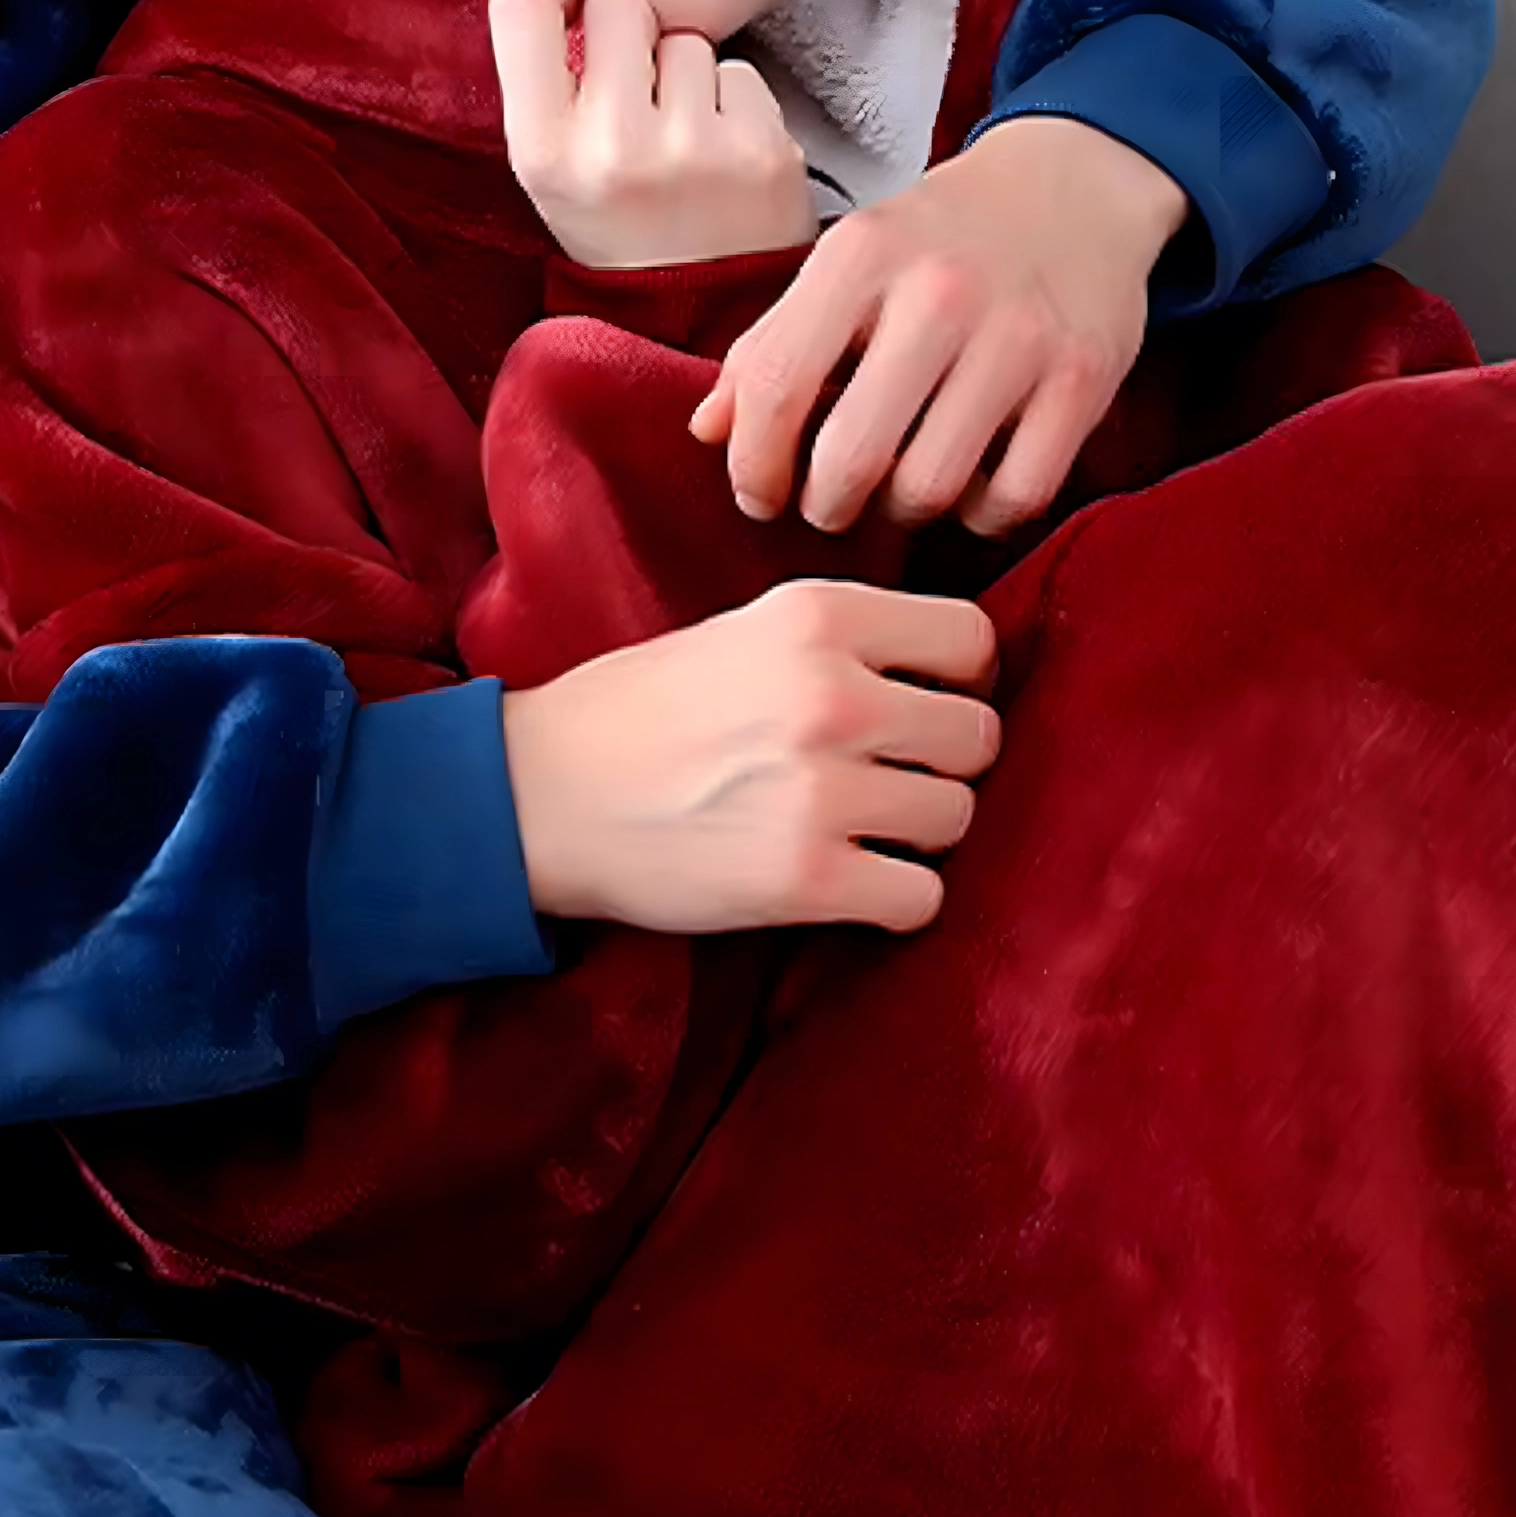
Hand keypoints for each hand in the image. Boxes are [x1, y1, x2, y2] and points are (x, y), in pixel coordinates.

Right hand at [489, 0, 816, 267]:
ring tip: (682, 140)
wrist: (699, 324)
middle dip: (629, 38)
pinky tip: (723, 154)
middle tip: (634, 98)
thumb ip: (531, 64)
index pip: (523, 9)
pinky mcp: (765, 153)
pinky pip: (742, 73)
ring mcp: (698, 150)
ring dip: (685, 76)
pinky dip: (734, 105)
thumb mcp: (549, 163)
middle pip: (620, 6)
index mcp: (544, 153)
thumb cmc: (616, 229)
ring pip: (688, 41)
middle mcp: (617, 148)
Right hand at [496, 580, 1000, 933]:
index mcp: (819, 616)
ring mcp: (822, 788)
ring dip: (919, 835)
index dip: (959, 682)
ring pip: (957, 817)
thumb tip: (955, 678)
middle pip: (976, 736)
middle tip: (889, 779)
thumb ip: (846, 644)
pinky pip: (921, 897)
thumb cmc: (641, 712)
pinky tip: (851, 884)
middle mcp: (832, 693)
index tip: (922, 707)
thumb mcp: (746, 631)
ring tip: (859, 830)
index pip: (973, 641)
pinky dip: (897, 900)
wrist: (538, 796)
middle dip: (943, 764)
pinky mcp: (807, 876)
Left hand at [689, 112, 1188, 535]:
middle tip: (830, 502)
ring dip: (903, 512)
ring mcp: (1020, 338)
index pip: (775, 387)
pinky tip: (973, 486)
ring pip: (931, 489)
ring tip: (901, 488)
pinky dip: (983, 514)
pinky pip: (1015, 497)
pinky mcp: (1083, 379)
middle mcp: (940, 292)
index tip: (759, 493)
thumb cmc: (943, 238)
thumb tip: (708, 432)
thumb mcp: (849, 261)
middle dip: (826, 506)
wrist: (1074, 185)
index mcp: (862, 255)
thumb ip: (772, 343)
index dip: (753, 465)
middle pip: (851, 459)